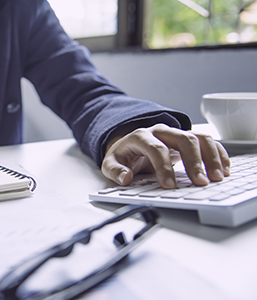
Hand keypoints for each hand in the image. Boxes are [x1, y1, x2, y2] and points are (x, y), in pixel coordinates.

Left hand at [101, 124, 230, 188]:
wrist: (129, 146)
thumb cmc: (123, 156)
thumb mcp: (110, 164)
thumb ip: (115, 171)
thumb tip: (125, 177)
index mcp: (141, 136)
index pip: (155, 148)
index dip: (164, 167)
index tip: (169, 185)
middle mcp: (160, 131)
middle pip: (183, 139)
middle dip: (194, 161)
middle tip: (200, 182)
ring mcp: (175, 133)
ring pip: (199, 137)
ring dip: (211, 157)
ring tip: (217, 177)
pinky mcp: (187, 139)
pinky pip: (207, 141)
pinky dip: (218, 153)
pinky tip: (224, 168)